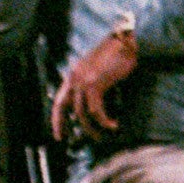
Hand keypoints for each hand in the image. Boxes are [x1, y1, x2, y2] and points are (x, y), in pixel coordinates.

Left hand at [50, 19, 139, 140]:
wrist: (126, 42)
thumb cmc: (117, 55)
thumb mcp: (98, 71)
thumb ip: (91, 85)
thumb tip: (92, 106)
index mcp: (73, 75)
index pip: (59, 101)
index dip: (57, 119)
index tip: (59, 134)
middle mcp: (74, 78)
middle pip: (64, 108)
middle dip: (63, 125)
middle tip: (67, 140)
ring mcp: (84, 81)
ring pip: (81, 113)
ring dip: (91, 128)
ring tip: (101, 135)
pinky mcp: (96, 84)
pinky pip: (97, 111)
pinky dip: (104, 121)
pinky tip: (113, 125)